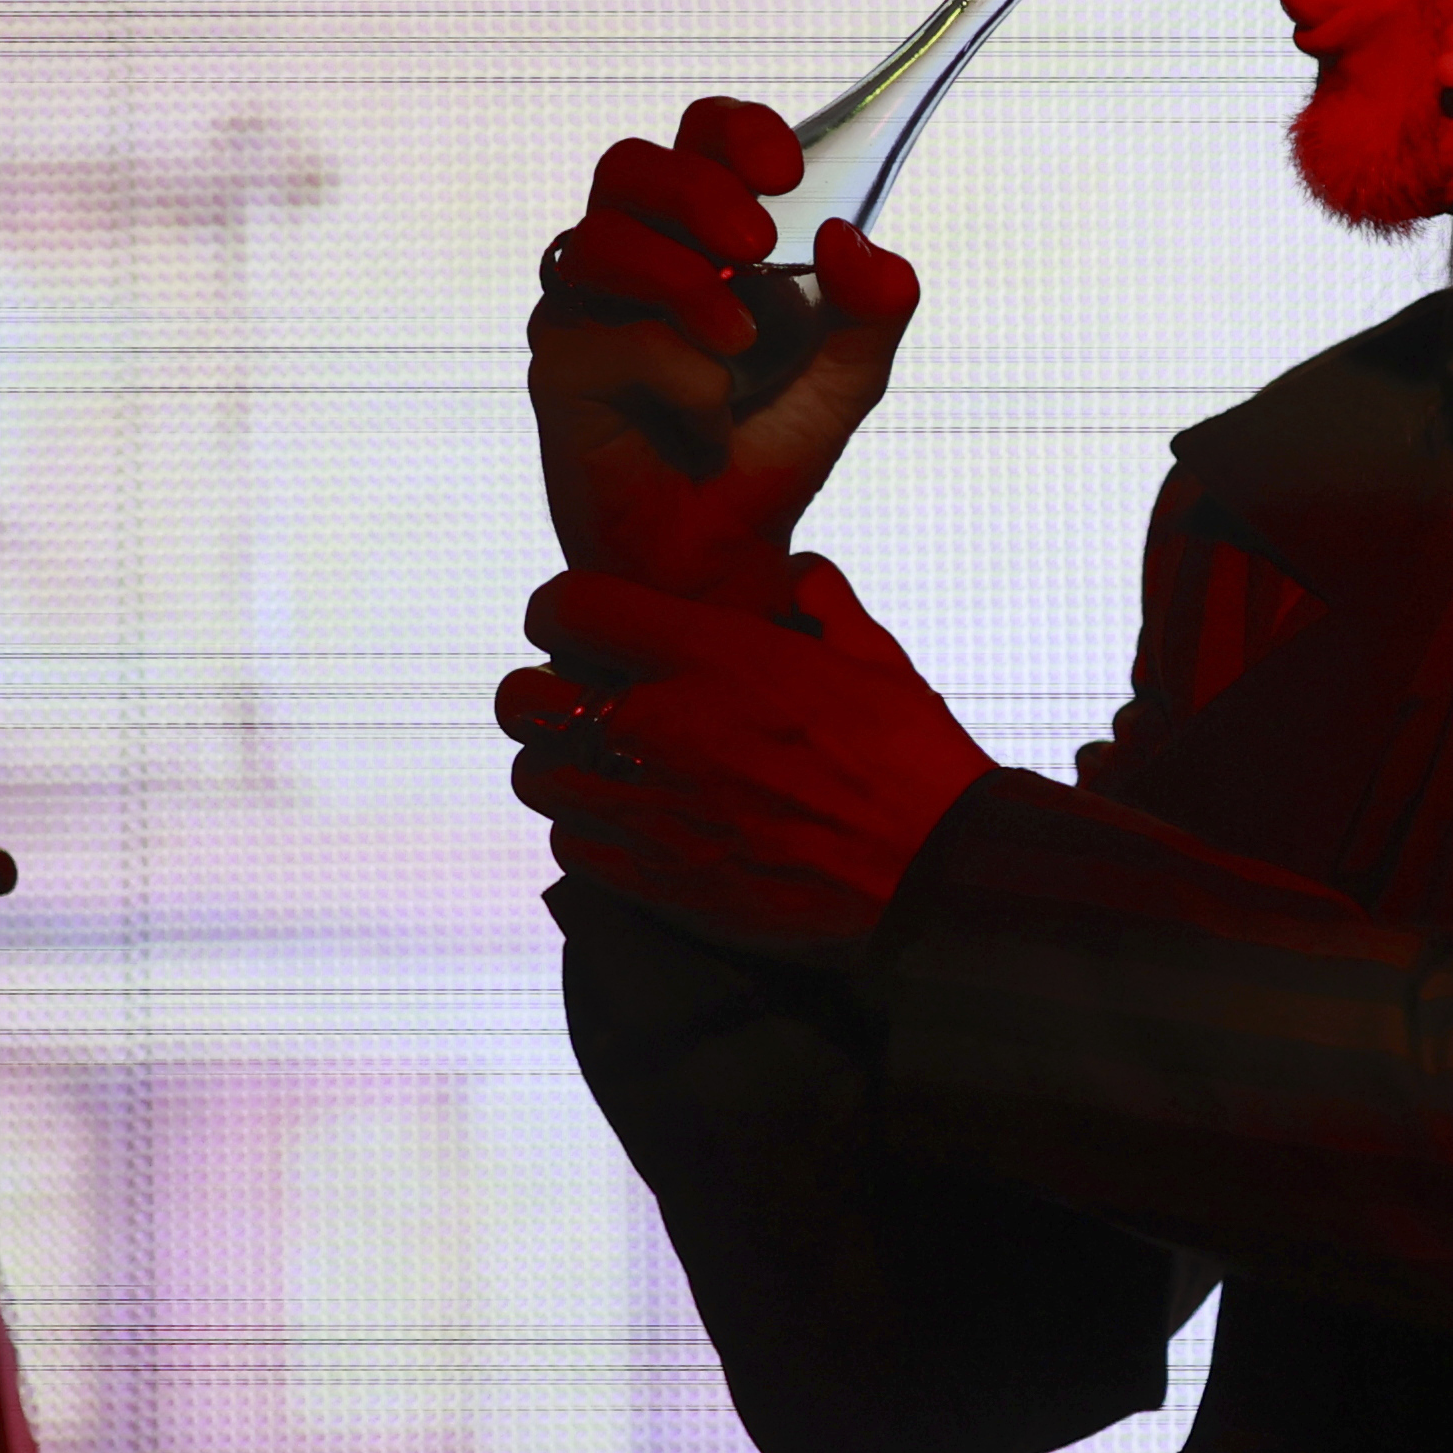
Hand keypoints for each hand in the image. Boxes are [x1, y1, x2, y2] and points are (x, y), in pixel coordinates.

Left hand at [498, 554, 995, 954]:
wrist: (931, 874)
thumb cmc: (909, 759)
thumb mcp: (871, 655)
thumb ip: (819, 599)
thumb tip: (795, 571)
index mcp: (712, 655)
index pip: (567, 607)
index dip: (564, 611)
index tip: (582, 626)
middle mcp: (663, 727)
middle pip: (521, 699)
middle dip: (542, 694)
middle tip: (583, 700)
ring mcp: (651, 809)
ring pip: (534, 777)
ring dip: (561, 764)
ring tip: (607, 765)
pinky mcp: (657, 880)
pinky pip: (569, 844)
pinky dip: (589, 830)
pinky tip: (633, 823)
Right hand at [527, 98, 921, 610]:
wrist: (725, 554)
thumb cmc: (769, 447)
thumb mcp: (849, 374)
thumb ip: (874, 306)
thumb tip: (850, 238)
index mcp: (699, 233)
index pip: (698, 137)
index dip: (734, 131)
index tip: (787, 172)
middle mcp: (633, 256)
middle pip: (630, 166)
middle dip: (700, 192)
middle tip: (759, 243)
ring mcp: (587, 309)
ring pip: (604, 240)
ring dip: (685, 283)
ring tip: (742, 346)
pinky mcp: (560, 369)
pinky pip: (608, 338)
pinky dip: (677, 374)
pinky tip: (707, 418)